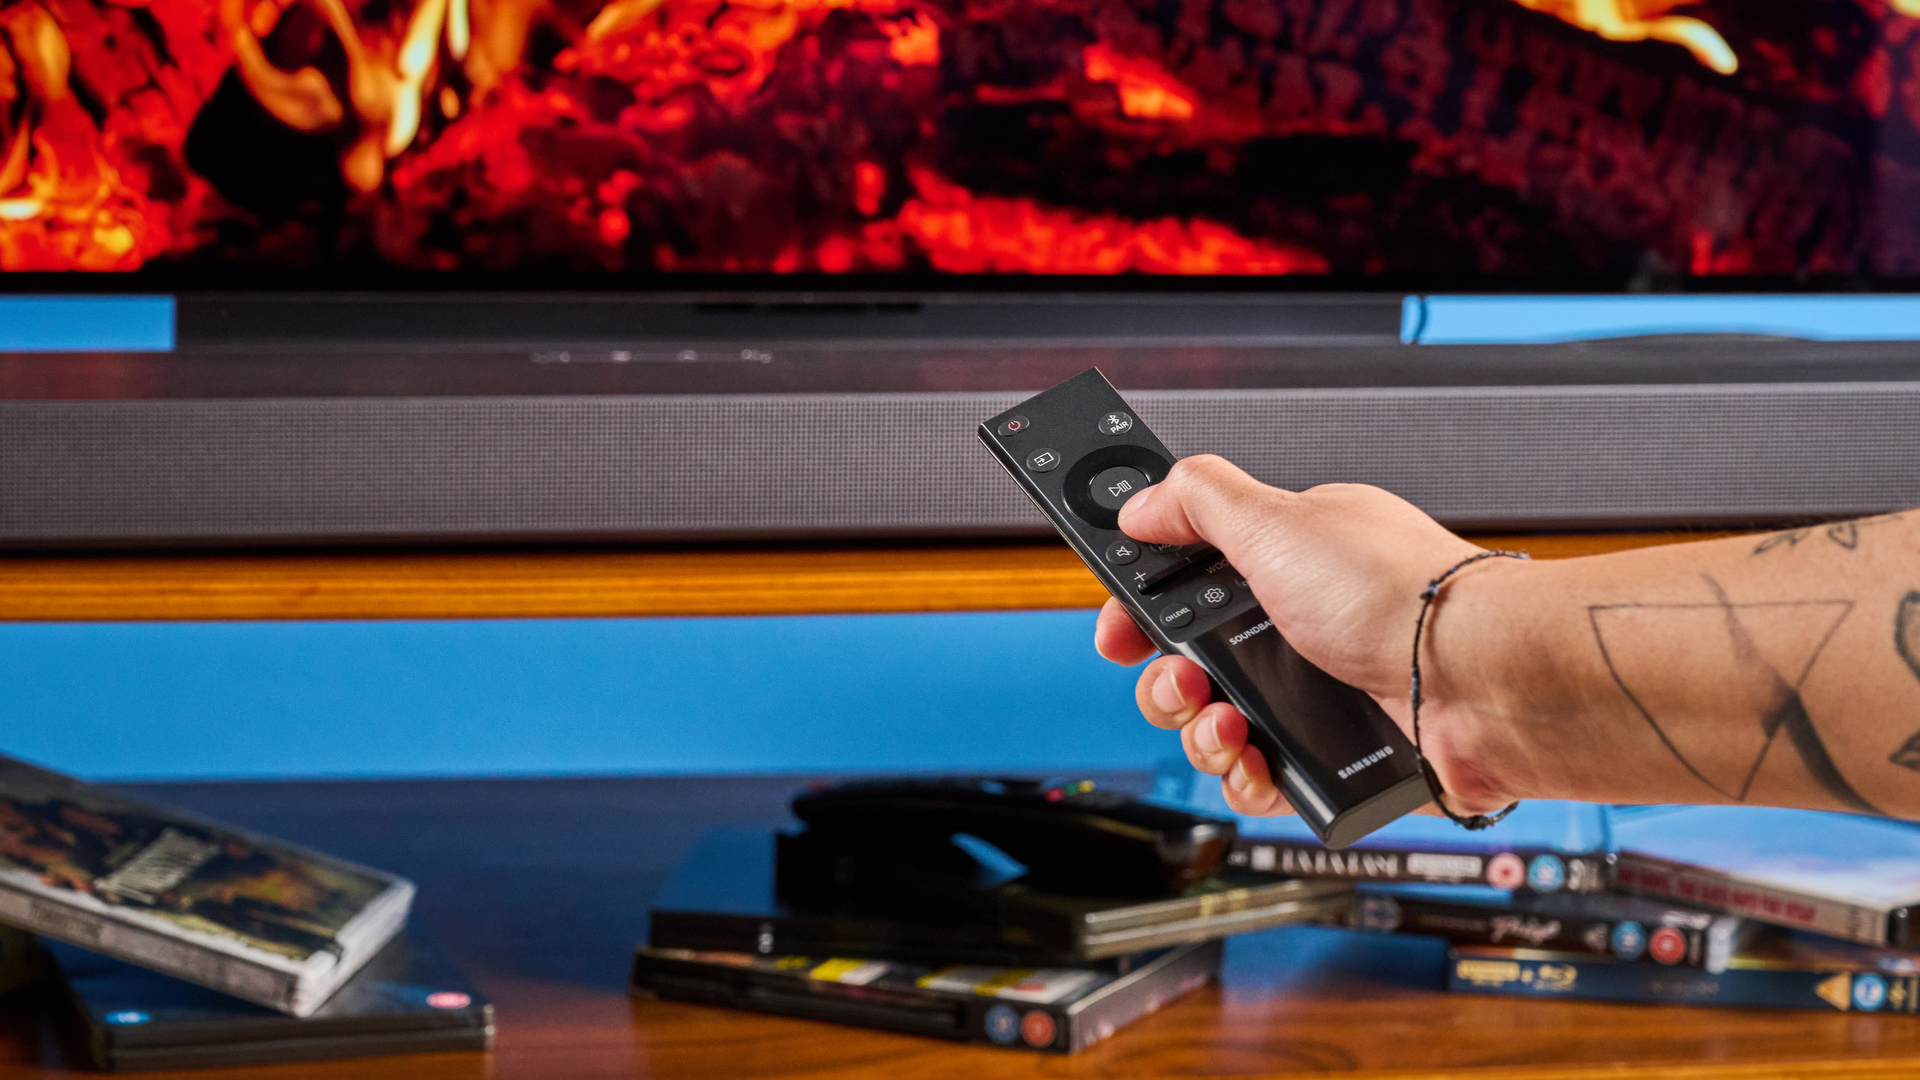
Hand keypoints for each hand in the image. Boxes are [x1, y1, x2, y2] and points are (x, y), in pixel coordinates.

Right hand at [1091, 456, 1520, 817]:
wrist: (1481, 682)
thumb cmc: (1403, 597)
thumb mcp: (1278, 520)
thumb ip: (1197, 500)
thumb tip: (1141, 500)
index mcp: (1287, 562)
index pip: (1188, 584)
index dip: (1143, 608)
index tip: (1120, 628)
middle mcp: (1301, 626)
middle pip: (1189, 663)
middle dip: (1164, 679)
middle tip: (1179, 678)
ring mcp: (1317, 692)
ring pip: (1216, 724)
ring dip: (1200, 730)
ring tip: (1226, 721)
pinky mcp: (1334, 754)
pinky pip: (1259, 776)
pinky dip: (1245, 774)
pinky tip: (1256, 759)